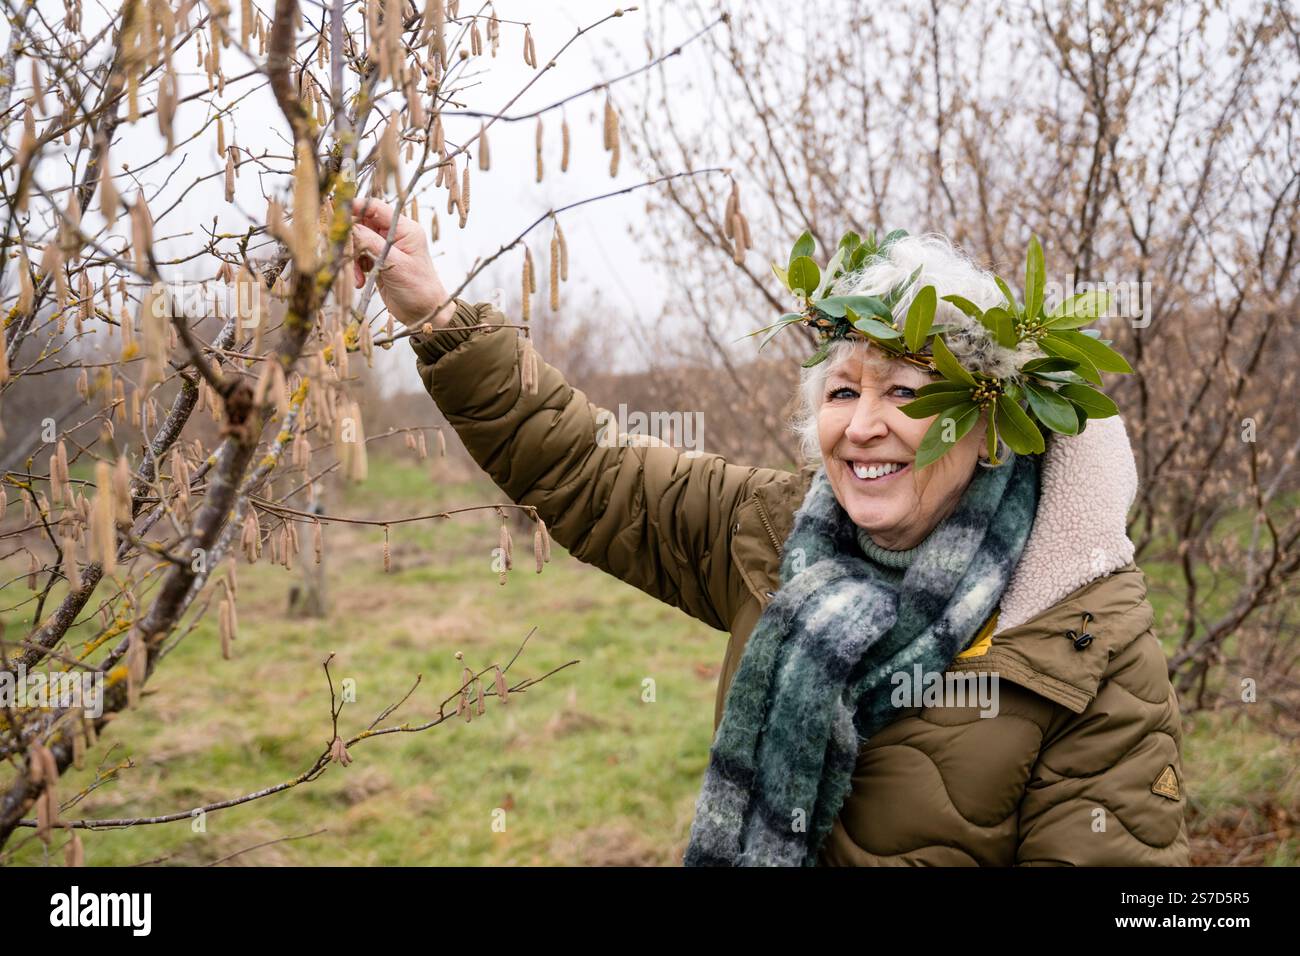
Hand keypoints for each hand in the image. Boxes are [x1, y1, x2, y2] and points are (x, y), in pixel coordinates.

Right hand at [350, 198, 455, 327]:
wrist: (424, 313)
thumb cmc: (418, 289)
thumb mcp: (395, 264)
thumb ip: (371, 243)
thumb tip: (349, 227)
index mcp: (405, 229)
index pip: (375, 207)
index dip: (355, 206)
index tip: (336, 211)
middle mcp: (394, 234)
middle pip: (362, 223)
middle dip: (352, 240)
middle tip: (347, 256)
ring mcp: (385, 247)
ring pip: (357, 241)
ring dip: (353, 258)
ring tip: (359, 277)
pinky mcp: (377, 261)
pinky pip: (358, 257)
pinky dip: (355, 268)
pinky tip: (361, 282)